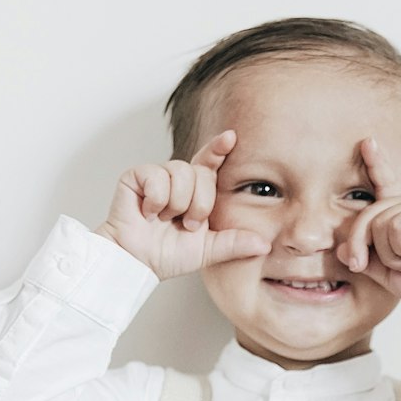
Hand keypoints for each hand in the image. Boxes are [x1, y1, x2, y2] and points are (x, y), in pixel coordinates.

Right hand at [94, 130, 271, 280]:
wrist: (138, 263)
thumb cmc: (169, 255)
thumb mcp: (209, 251)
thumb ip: (236, 244)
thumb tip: (265, 245)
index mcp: (197, 192)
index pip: (210, 163)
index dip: (219, 149)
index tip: (231, 137)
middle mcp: (178, 180)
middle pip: (201, 172)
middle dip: (199, 204)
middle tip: (186, 225)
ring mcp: (156, 176)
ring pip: (180, 173)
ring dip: (176, 204)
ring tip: (164, 219)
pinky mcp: (135, 176)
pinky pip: (155, 176)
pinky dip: (155, 200)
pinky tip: (148, 212)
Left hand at [335, 137, 400, 305]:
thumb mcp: (387, 272)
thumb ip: (365, 259)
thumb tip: (339, 249)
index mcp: (399, 213)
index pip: (383, 185)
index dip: (375, 164)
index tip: (367, 142)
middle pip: (366, 215)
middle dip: (358, 244)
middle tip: (359, 266)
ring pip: (379, 225)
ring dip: (390, 255)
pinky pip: (396, 228)